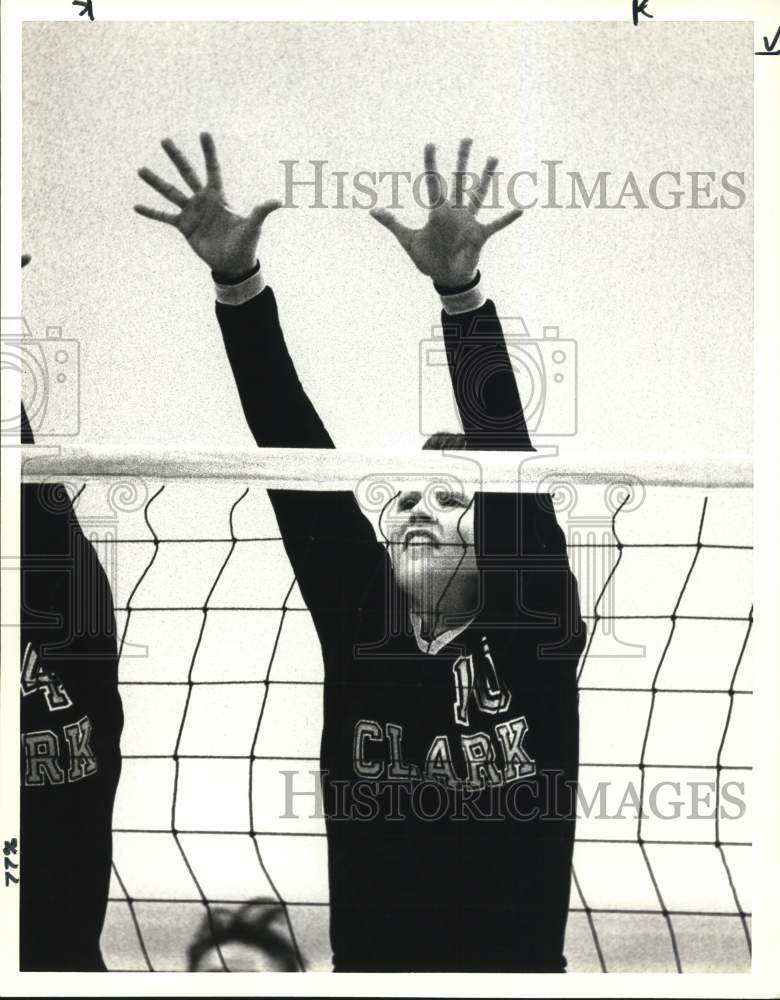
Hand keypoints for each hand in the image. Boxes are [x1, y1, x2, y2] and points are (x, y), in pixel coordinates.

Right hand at [134, 132, 280, 278]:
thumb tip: (279, 201)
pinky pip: (164, 217)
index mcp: (218, 196)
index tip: (203, 132)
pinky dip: (151, 212)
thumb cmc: (245, 244)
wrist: (233, 264)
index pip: (212, 169)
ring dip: (156, 182)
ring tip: (141, 169)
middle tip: (165, 140)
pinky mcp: (184, 227)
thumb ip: (261, 211)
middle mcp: (203, 200)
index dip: (208, 152)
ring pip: (171, 193)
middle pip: (187, 174)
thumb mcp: (253, 226)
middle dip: (177, 157)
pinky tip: (136, 207)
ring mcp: (192, 213)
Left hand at [370, 139, 521, 286]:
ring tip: (493, 157)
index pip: (433, 182)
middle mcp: (454, 211)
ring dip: (486, 177)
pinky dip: (507, 219)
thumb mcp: (408, 240)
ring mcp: (468, 222)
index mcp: (438, 211)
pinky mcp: (479, 235)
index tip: (430, 143)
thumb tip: (372, 210)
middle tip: (466, 138)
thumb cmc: (429, 259)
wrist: (445, 278)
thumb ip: (392, 224)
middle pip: (458, 180)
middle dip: (461, 159)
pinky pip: (496, 225)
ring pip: (478, 194)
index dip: (431, 163)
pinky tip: (520, 210)